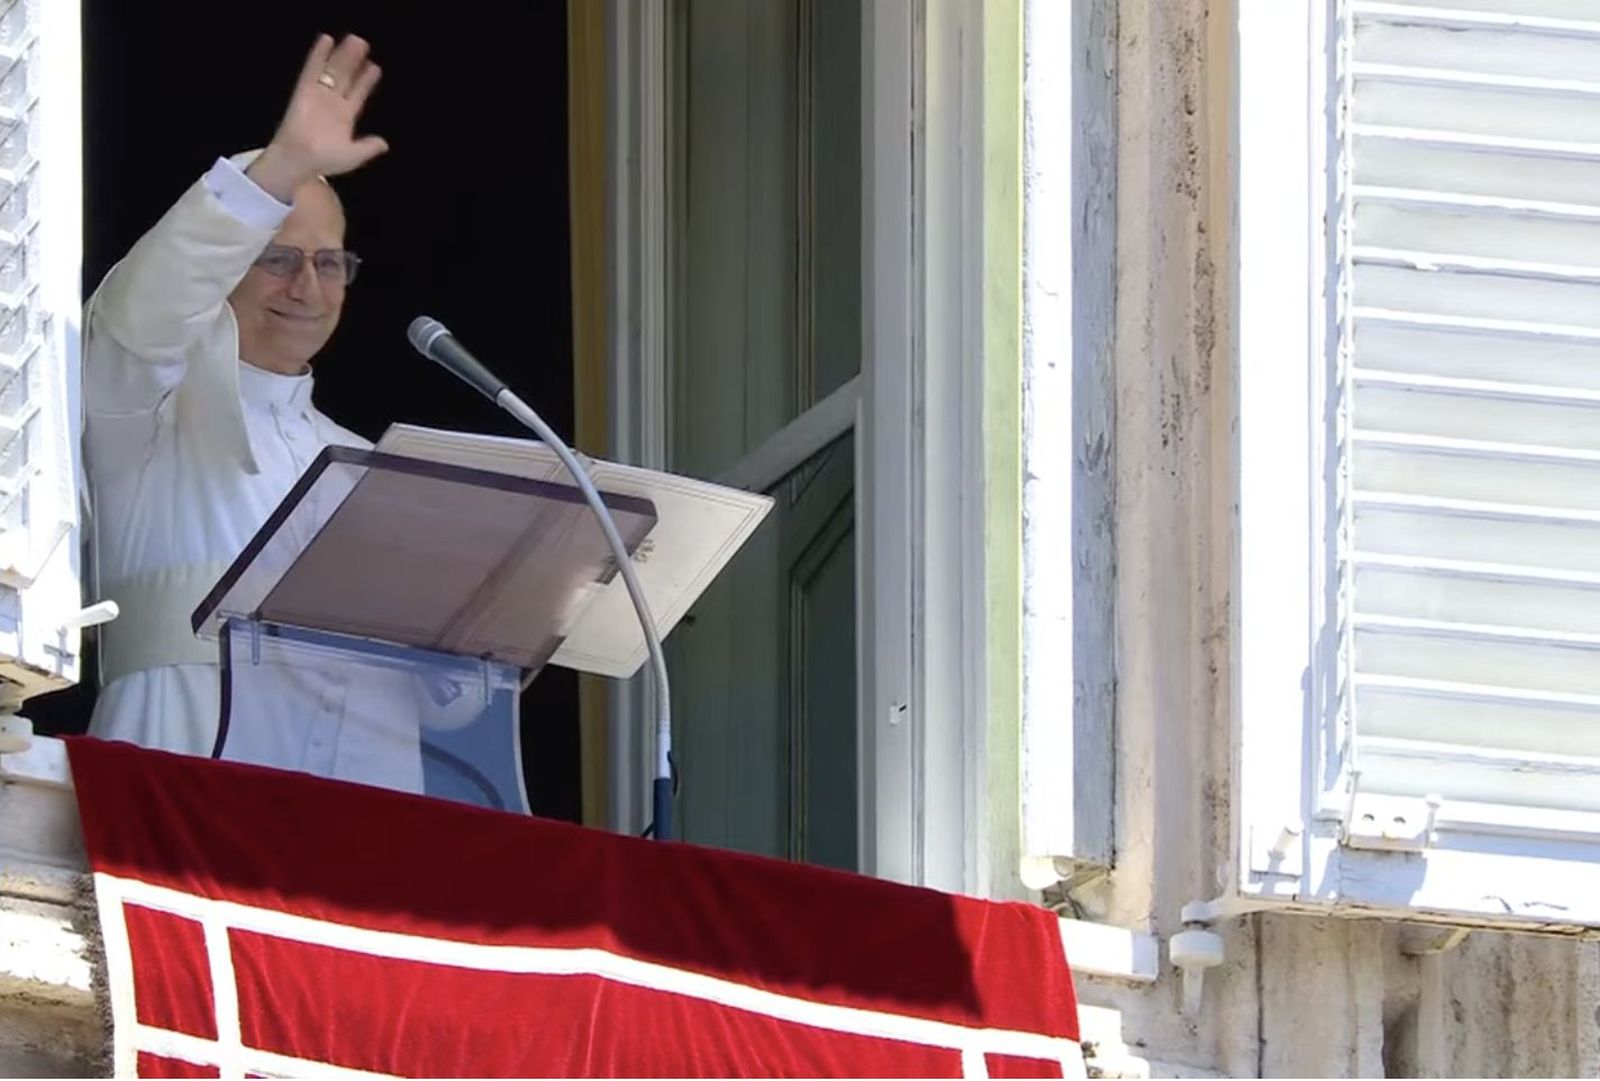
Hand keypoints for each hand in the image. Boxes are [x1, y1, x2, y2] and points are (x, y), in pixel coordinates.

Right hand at [248, 34, 388, 199]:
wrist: (301, 159)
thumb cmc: (325, 161)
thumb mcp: (353, 156)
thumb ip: (369, 147)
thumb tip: (384, 143)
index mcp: (344, 117)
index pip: (358, 94)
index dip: (366, 81)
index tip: (375, 68)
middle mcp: (332, 104)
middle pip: (346, 77)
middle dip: (355, 62)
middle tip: (363, 44)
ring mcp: (318, 96)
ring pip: (333, 70)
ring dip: (342, 55)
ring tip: (354, 39)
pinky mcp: (304, 91)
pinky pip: (312, 69)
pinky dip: (319, 55)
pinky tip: (326, 40)